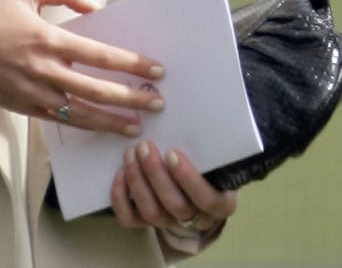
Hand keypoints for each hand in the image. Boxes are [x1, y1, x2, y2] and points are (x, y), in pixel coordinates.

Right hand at [0, 0, 166, 134]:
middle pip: (97, 89)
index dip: (131, 63)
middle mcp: (45, 70)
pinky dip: (85, 125)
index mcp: (48, 39)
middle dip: (131, 96)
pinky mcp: (24, 108)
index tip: (155, 69)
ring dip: (112, 120)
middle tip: (158, 101)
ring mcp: (34, 93)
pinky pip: (61, 120)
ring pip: (81, 112)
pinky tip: (104, 127)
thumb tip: (94, 6)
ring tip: (137, 125)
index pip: (100, 55)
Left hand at [112, 143, 237, 234]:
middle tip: (144, 146)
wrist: (198, 186)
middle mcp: (196, 220)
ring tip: (131, 153)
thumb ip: (210, 148)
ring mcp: (170, 223)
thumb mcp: (218, 157)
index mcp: (221, 204)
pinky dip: (121, 198)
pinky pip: (130, 219)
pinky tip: (120, 174)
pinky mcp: (147, 224)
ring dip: (138, 181)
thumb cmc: (211, 163)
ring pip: (151, 212)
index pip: (206, 198)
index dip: (188, 178)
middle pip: (174, 205)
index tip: (172, 153)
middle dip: (156, 174)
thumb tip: (195, 116)